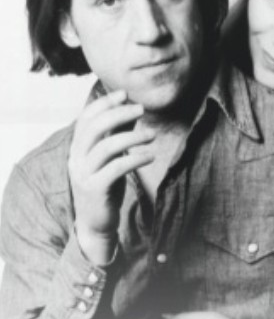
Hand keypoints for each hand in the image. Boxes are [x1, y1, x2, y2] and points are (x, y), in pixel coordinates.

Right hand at [68, 89, 154, 263]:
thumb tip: (133, 108)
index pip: (86, 117)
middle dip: (119, 113)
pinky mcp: (95, 189)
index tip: (124, 94)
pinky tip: (150, 156)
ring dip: (132, 136)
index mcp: (78, 146)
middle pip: (95, 127)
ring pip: (106, 146)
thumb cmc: (105, 184)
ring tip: (152, 134)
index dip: (104, 103)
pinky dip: (135, 158)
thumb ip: (118, 133)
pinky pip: (116, 168)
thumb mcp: (111, 156)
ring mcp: (84, 174)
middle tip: (141, 108)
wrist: (95, 223)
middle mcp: (77, 158)